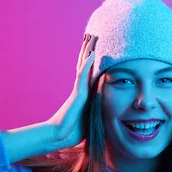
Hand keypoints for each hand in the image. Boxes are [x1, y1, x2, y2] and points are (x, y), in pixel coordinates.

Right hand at [46, 33, 97, 147]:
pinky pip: (83, 76)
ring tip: (91, 37)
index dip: (92, 60)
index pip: (89, 73)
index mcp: (85, 94)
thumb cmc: (74, 132)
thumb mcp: (91, 120)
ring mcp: (79, 90)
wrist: (60, 136)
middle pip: (85, 64)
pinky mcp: (78, 94)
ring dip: (88, 51)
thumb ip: (98, 113)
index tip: (96, 48)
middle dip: (88, 50)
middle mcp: (81, 88)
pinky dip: (88, 64)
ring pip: (83, 66)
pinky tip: (92, 53)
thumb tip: (112, 117)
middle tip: (92, 35)